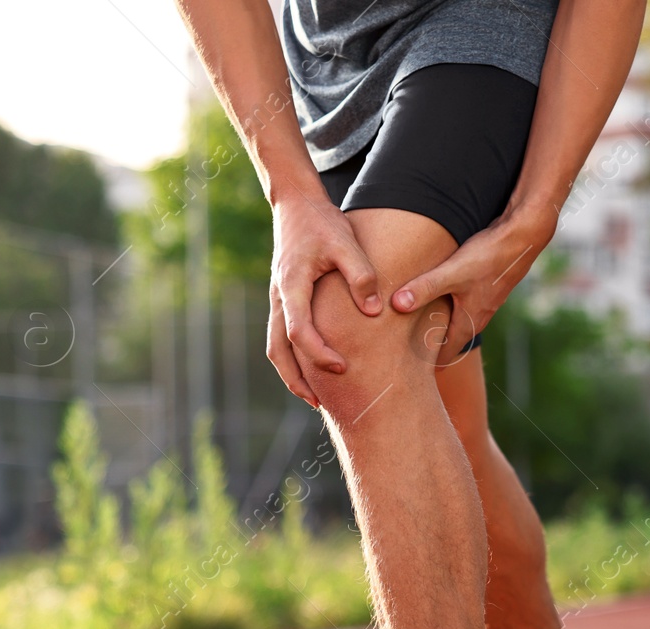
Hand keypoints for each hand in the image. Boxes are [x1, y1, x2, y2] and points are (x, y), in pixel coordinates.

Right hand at [268, 190, 382, 406]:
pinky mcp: (283, 301)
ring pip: (275, 348)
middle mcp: (278, 297)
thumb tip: (374, 311)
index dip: (319, 354)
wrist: (297, 204)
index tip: (342, 368)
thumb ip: (361, 275)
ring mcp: (277, 300)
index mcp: (291, 285)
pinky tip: (314, 370)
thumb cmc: (322, 222)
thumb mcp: (346, 242)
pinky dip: (294, 359)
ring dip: (292, 374)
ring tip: (315, 397)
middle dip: (297, 379)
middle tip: (321, 402)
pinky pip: (282, 338)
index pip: (299, 331)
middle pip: (277, 350)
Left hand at [390, 200, 559, 365]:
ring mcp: (484, 302)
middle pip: (450, 340)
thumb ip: (425, 288)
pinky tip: (435, 295)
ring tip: (414, 325)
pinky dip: (448, 306)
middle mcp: (478, 316)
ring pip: (457, 321)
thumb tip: (397, 304)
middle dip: (429, 346)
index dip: (427, 363)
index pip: (445, 354)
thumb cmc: (489, 256)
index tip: (408, 370)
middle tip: (404, 351)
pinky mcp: (485, 287)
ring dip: (438, 324)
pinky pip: (463, 305)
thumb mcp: (452, 273)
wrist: (523, 237)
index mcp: (469, 322)